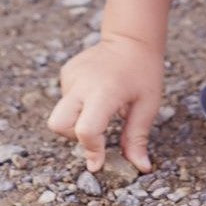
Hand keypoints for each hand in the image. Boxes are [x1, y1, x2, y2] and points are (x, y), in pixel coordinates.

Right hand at [47, 33, 162, 173]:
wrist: (131, 38)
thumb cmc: (144, 72)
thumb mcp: (147, 106)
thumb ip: (137, 138)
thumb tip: (141, 168)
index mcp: (105, 92)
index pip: (86, 130)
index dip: (91, 150)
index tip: (99, 163)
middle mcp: (82, 83)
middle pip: (57, 124)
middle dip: (72, 137)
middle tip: (96, 132)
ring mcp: (71, 75)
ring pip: (61, 114)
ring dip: (77, 120)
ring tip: (101, 107)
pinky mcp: (66, 71)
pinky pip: (65, 99)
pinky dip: (77, 104)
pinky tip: (96, 92)